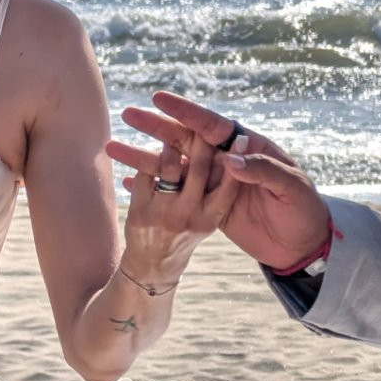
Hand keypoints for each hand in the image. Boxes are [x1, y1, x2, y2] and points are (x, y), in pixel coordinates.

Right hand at [109, 92, 330, 271]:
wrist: (304, 244)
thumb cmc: (304, 210)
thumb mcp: (291, 188)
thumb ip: (263, 170)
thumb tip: (231, 159)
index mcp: (248, 146)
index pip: (211, 124)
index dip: (185, 111)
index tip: (159, 99)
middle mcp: (227, 159)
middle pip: (185, 139)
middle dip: (156, 127)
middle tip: (129, 115)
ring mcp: (215, 182)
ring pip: (175, 164)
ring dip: (146, 156)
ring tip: (115, 148)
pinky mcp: (208, 205)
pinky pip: (176, 191)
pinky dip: (153, 187)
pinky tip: (129, 183)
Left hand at [117, 128, 227, 288]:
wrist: (153, 269)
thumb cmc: (186, 235)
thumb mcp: (209, 218)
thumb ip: (218, 189)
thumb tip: (234, 148)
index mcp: (213, 216)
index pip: (230, 182)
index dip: (236, 156)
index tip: (240, 135)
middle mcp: (191, 215)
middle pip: (198, 165)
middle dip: (197, 135)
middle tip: (196, 111)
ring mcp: (165, 213)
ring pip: (168, 164)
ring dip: (165, 139)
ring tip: (161, 120)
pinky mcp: (141, 212)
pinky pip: (144, 173)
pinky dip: (144, 159)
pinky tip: (142, 148)